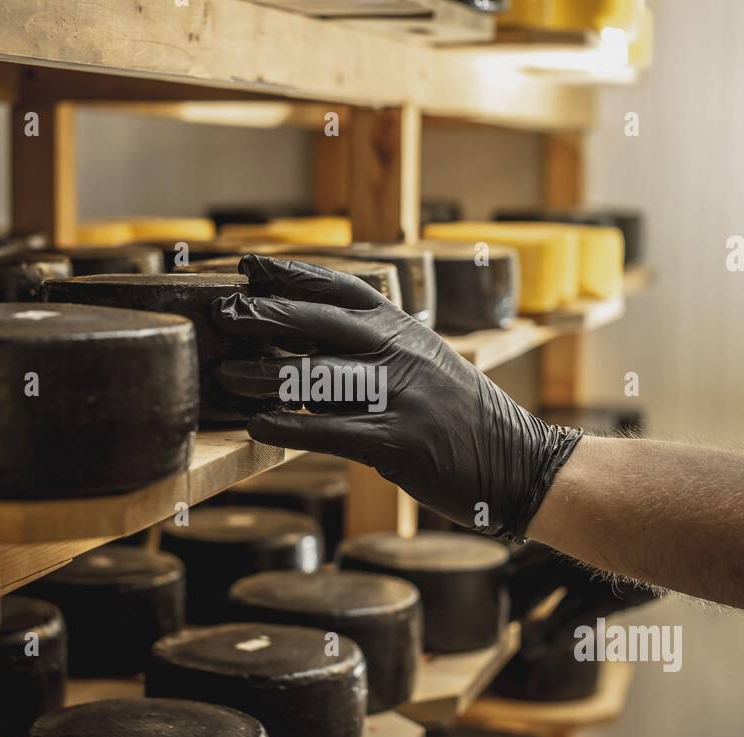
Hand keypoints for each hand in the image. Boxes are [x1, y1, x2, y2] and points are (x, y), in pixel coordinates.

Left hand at [211, 254, 581, 540]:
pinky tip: (258, 426)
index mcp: (406, 329)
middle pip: (323, 323)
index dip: (294, 276)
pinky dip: (289, 428)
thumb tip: (305, 348)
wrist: (519, 463)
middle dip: (268, 315)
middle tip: (224, 312)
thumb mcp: (426, 364)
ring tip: (225, 375)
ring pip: (319, 377)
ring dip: (266, 374)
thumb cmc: (461, 416)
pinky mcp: (399, 442)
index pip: (344, 289)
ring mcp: (402, 396)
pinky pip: (331, 432)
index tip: (252, 267)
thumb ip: (375, 350)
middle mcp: (402, 353)